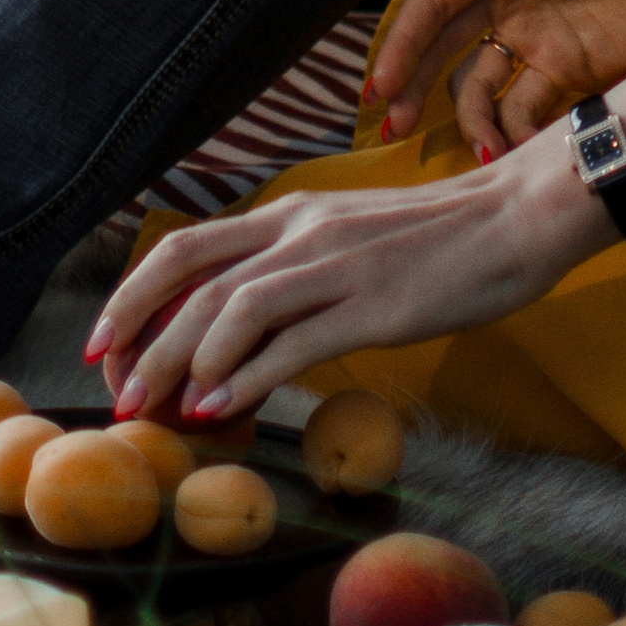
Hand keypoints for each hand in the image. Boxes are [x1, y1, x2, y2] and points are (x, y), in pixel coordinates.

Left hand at [89, 140, 603, 425]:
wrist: (517, 217)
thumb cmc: (442, 238)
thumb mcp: (353, 237)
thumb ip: (301, 268)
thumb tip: (249, 324)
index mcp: (293, 213)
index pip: (186, 247)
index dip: (134, 295)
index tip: (107, 347)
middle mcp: (302, 230)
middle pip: (189, 274)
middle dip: (138, 335)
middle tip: (117, 394)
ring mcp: (335, 266)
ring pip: (229, 308)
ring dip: (181, 363)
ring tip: (157, 412)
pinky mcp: (372, 306)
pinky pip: (292, 344)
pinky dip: (245, 379)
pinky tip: (221, 413)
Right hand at [366, 0, 625, 157]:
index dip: (404, 39)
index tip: (380, 82)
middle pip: (444, 47)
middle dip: (412, 85)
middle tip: (390, 126)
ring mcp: (539, 39)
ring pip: (479, 85)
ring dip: (465, 118)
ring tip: (477, 149)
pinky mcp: (571, 75)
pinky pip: (524, 109)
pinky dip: (511, 131)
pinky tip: (511, 150)